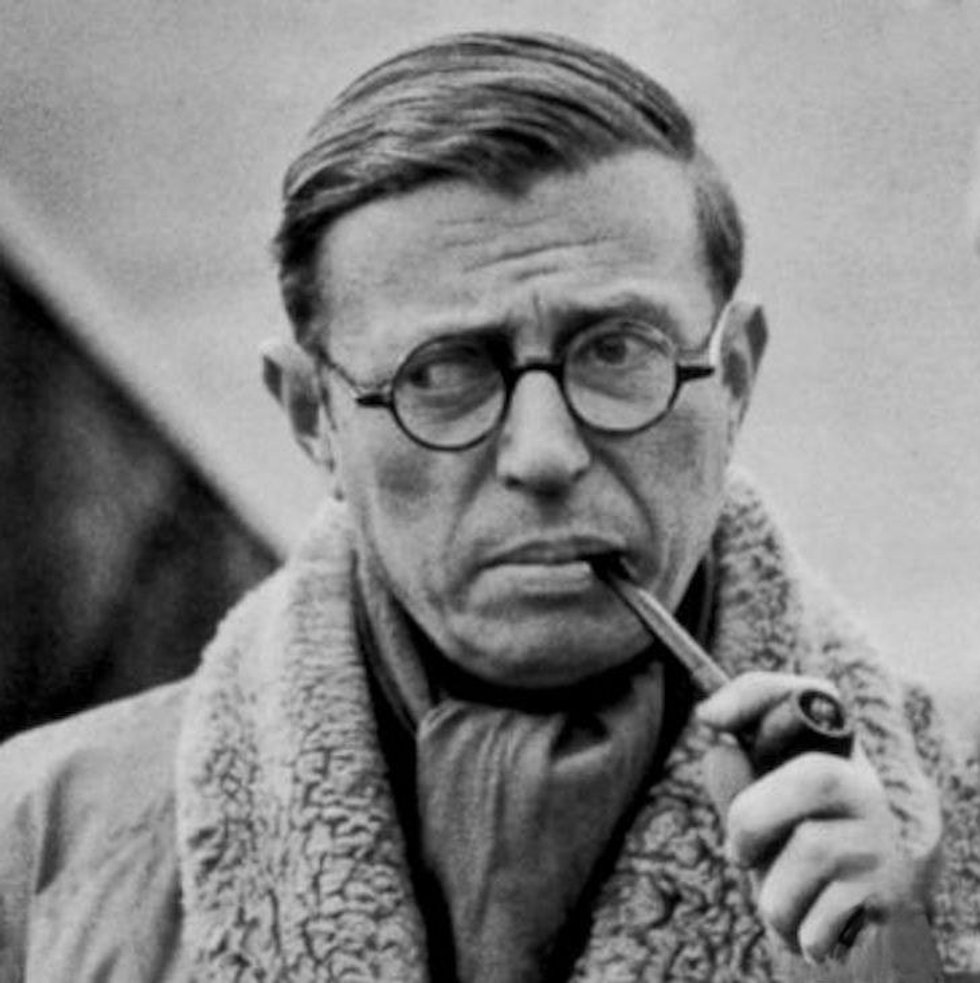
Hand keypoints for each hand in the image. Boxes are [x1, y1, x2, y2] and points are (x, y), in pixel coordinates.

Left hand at [697, 671, 915, 964]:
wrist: (858, 932)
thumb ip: (737, 787)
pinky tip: (809, 930)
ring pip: (811, 851)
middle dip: (752, 818)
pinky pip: (822, 910)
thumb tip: (720, 749)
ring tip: (781, 903)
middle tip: (737, 854)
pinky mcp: (889, 892)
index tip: (706, 719)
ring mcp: (883, 838)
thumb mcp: (764, 819)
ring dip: (773, 893)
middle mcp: (868, 786)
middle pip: (814, 778)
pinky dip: (799, 930)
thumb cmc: (799, 861)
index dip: (755, 696)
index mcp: (834, 754)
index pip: (811, 694)